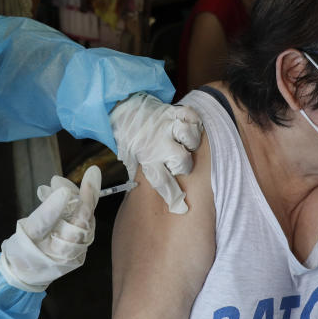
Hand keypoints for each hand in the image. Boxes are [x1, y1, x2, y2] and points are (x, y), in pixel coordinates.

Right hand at [0, 166, 100, 291]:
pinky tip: (57, 199)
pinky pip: (78, 222)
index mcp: (64, 247)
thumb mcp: (28, 232)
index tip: (92, 172)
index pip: (83, 215)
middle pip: (84, 214)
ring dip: (70, 199)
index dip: (88, 193)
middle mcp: (77, 250)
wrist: (20, 275)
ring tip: (52, 187)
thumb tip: (64, 192)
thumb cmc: (21, 254)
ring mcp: (78, 249)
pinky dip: (69, 208)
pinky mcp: (77, 247)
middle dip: (74, 194)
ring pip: (82, 217)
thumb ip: (46, 213)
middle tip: (55, 181)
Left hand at [109, 92, 202, 213]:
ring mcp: (166, 126)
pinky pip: (191, 116)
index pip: (161, 182)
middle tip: (179, 162)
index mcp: (146, 159)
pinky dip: (194, 121)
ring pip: (189, 136)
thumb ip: (148, 175)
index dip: (172, 196)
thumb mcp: (133, 161)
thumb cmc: (132, 140)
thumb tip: (162, 196)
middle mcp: (157, 143)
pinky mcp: (172, 112)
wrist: (123, 112)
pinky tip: (189, 126)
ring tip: (186, 143)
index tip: (181, 206)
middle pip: (181, 160)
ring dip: (191, 141)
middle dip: (184, 165)